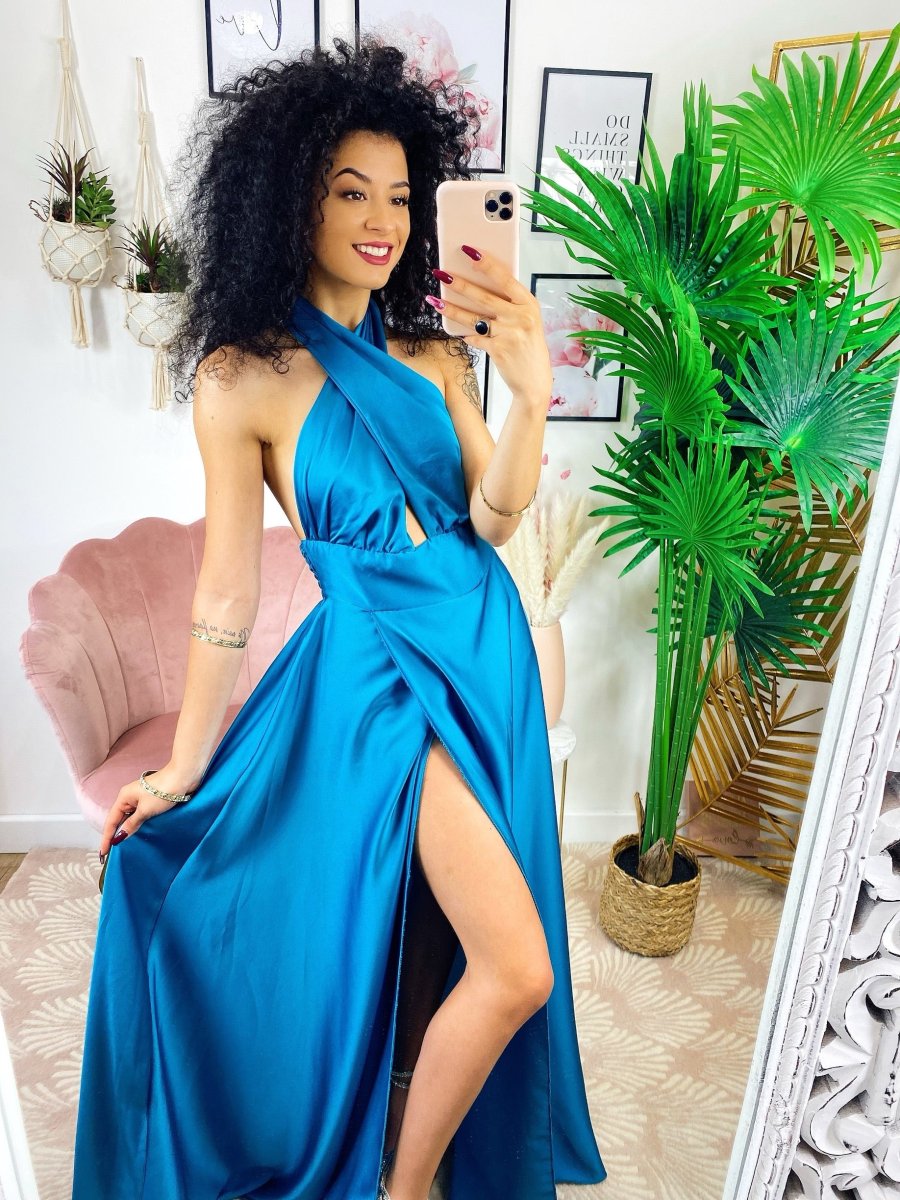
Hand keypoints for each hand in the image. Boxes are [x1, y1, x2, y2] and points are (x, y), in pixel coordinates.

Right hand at [98, 766, 195, 856]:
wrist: (183, 777)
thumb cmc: (162, 791)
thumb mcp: (145, 811)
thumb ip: (132, 824)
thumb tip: (120, 836)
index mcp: (124, 797)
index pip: (111, 821)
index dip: (106, 838)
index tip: (103, 852)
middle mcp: (129, 797)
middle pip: (118, 819)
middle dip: (115, 835)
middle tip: (110, 852)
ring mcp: (140, 798)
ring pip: (129, 818)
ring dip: (126, 830)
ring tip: (121, 847)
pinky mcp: (151, 800)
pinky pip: (139, 815)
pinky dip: (137, 825)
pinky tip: (137, 834)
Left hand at [426, 245, 552, 405]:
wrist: (535, 382)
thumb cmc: (529, 346)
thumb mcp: (527, 320)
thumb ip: (510, 304)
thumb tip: (479, 285)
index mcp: (529, 304)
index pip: (505, 278)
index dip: (486, 263)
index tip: (468, 251)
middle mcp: (520, 317)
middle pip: (484, 296)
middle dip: (460, 284)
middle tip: (441, 274)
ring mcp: (509, 334)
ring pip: (473, 318)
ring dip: (451, 309)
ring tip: (434, 300)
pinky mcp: (498, 350)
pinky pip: (474, 338)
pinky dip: (464, 334)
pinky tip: (455, 330)